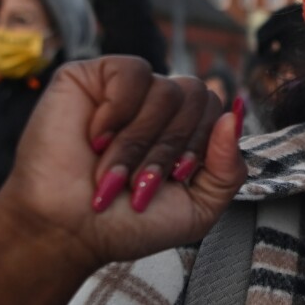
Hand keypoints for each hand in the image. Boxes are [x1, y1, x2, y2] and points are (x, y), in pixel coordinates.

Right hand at [0, 56, 246, 304]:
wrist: (69, 232)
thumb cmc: (127, 223)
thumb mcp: (198, 208)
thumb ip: (230, 169)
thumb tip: (234, 113)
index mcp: (183, 128)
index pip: (216, 109)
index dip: (199, 146)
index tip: (175, 179)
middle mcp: (158, 103)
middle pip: (196, 96)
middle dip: (169, 149)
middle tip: (139, 183)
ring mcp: (127, 89)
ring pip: (167, 90)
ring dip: (139, 143)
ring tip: (111, 172)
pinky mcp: (93, 76)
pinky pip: (132, 72)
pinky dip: (118, 112)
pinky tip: (97, 137)